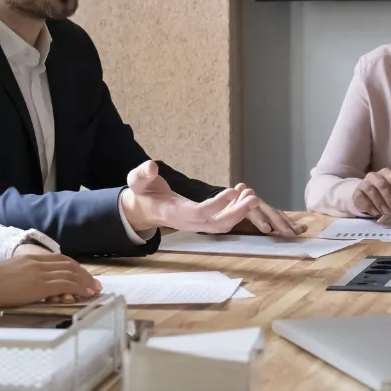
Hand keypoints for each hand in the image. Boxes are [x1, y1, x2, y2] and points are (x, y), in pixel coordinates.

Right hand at [0, 253, 101, 312]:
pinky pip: (66, 283)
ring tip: (95, 290)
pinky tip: (86, 294)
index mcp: (28, 259)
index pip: (58, 260)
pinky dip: (79, 288)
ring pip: (70, 273)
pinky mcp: (40, 284)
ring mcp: (39, 272)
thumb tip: (29, 290)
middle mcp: (36, 262)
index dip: (73, 268)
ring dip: (85, 281)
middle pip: (68, 265)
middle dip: (84, 274)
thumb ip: (22, 280)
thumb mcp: (8, 277)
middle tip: (95, 284)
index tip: (82, 276)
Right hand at [120, 161, 301, 237]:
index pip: (199, 213)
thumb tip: (151, 166)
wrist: (145, 209)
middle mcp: (188, 222)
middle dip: (237, 213)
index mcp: (174, 213)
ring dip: (240, 211)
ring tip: (251, 194)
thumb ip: (143, 174)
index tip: (232, 192)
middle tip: (253, 197)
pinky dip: (235, 208)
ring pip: (223, 224)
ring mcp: (197, 224)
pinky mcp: (203, 221)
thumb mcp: (136, 181)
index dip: (216, 205)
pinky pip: (223, 219)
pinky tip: (242, 193)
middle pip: (217, 224)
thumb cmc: (143, 193)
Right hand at [348, 168, 390, 219]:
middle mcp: (374, 175)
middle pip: (383, 185)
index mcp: (386, 173)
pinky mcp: (356, 192)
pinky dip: (371, 207)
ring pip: (372, 191)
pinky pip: (363, 199)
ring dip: (381, 204)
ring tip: (386, 212)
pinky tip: (376, 212)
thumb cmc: (382, 195)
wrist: (364, 196)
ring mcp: (363, 183)